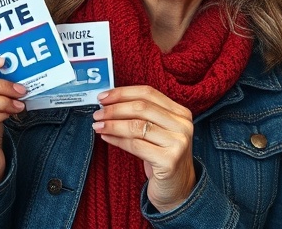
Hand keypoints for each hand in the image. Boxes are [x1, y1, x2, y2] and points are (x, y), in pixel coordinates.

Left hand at [93, 86, 195, 212]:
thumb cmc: (162, 158)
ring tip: (98, 126)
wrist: (177, 189)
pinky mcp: (169, 160)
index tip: (103, 97)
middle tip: (98, 113)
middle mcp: (183, 125)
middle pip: (142, 107)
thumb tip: (109, 103)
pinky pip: (136, 145)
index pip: (149, 93)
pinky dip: (117, 140)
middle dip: (115, 108)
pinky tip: (107, 138)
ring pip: (137, 126)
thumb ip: (142, 117)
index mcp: (181, 113)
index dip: (123, 93)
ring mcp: (178, 143)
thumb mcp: (158, 133)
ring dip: (113, 124)